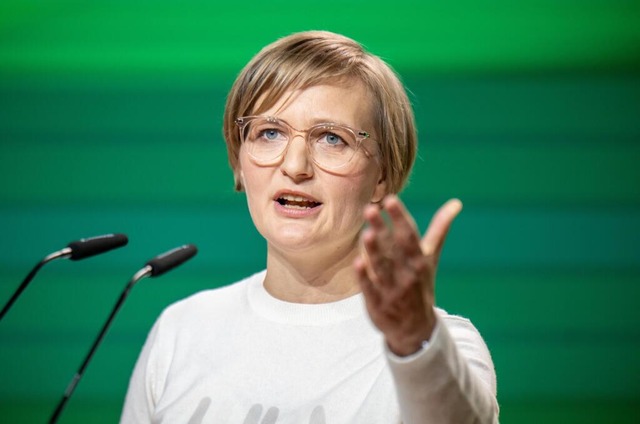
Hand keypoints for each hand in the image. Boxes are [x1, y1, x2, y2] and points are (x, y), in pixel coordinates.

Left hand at [354, 195, 462, 355]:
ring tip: (366, 233)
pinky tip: (356, 262)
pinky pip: (370, 288)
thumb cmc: (420, 284)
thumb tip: (456, 203)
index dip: (400, 218)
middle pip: (393, 248)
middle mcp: (407, 274)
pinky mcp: (377, 303)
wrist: (417, 329)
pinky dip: (365, 277)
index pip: (409, 235)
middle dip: (383, 229)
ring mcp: (392, 289)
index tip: (391, 199)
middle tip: (370, 209)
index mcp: (419, 260)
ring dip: (374, 251)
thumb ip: (439, 230)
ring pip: (382, 267)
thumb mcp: (430, 258)